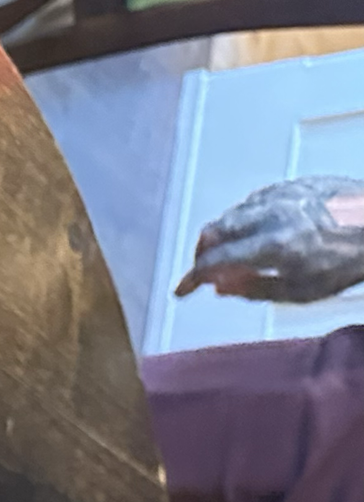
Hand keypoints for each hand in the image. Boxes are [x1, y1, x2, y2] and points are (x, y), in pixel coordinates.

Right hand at [176, 176, 363, 302]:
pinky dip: (246, 217)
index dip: (192, 278)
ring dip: (224, 234)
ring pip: (234, 212)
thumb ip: (255, 289)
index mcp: (276, 245)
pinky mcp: (296, 183)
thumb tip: (220, 287)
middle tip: (205, 270)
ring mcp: (286, 194)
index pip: (216, 261)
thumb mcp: (301, 291)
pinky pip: (257, 199)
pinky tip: (254, 231)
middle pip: (216, 229)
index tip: (182, 290)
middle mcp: (276, 214)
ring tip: (231, 253)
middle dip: (203, 253)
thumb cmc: (348, 263)